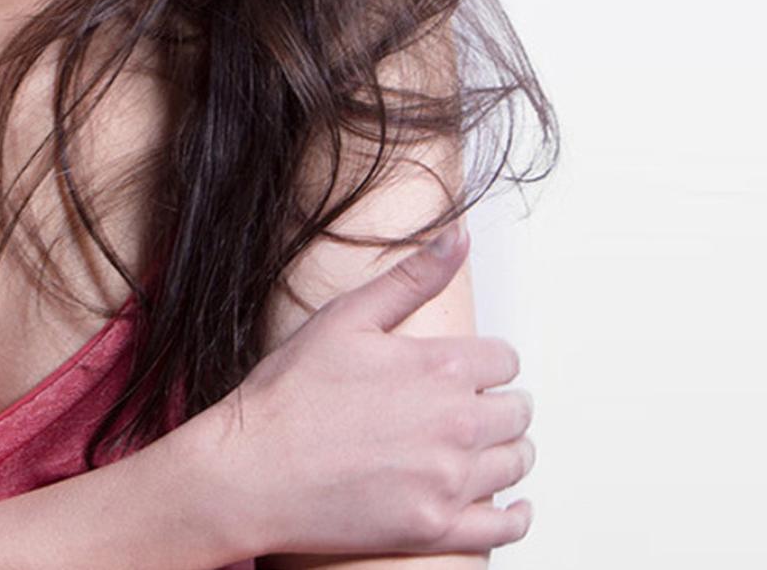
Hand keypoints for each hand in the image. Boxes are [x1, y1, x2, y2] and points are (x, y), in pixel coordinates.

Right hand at [193, 224, 534, 557]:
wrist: (249, 472)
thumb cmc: (287, 397)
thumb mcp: (344, 318)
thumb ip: (411, 278)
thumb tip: (458, 238)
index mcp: (440, 367)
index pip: (505, 360)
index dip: (487, 363)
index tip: (471, 371)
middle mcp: (456, 424)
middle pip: (517, 412)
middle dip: (499, 405)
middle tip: (474, 409)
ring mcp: (449, 481)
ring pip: (515, 463)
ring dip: (506, 452)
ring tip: (482, 450)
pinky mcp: (437, 528)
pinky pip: (504, 528)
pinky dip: (515, 517)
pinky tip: (508, 505)